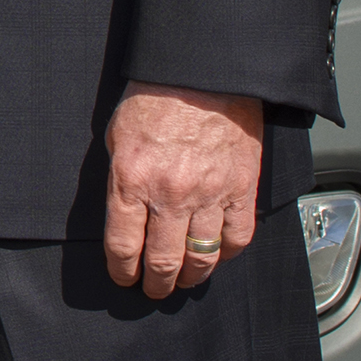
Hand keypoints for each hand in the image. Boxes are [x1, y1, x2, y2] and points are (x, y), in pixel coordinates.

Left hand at [102, 84, 263, 299]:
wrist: (204, 71)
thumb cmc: (156, 96)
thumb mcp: (118, 134)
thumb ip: (120, 177)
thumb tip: (122, 215)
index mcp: (131, 178)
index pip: (123, 245)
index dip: (122, 271)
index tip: (124, 279)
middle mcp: (169, 193)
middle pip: (162, 260)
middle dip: (155, 284)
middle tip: (153, 289)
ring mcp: (209, 193)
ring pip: (201, 257)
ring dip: (190, 276)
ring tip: (184, 280)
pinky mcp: (241, 188)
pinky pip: (237, 237)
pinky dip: (227, 254)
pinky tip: (217, 255)